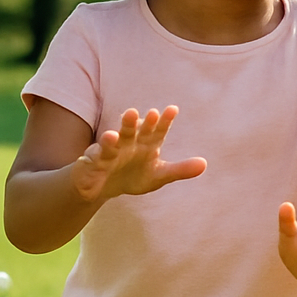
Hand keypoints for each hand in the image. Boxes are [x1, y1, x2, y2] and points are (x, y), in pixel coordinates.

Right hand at [69, 106, 205, 202]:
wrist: (103, 188)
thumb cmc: (134, 176)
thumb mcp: (159, 176)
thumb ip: (180, 170)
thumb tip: (204, 164)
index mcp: (146, 144)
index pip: (157, 131)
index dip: (164, 121)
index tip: (173, 109)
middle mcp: (127, 144)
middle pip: (132, 131)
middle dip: (135, 122)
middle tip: (142, 113)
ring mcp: (108, 152)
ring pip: (111, 142)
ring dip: (113, 136)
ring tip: (114, 133)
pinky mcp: (91, 164)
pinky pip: (93, 160)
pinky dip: (96, 155)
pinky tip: (97, 152)